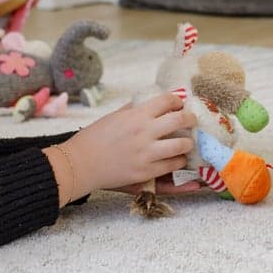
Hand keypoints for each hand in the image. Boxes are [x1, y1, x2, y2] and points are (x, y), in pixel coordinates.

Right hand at [62, 92, 196, 197]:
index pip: (167, 100)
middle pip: (181, 120)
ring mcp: (147, 153)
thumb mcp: (114, 116)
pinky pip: (171, 166)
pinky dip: (178, 161)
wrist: (80, 163)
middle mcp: (145, 132)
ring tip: (187, 144)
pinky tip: (177, 159)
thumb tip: (150, 103)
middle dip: (191, 119)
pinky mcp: (145, 172)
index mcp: (137, 115)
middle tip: (192, 121)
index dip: (178, 101)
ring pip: (182, 145)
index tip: (180, 104)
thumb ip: (134, 109)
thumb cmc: (94, 138)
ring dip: (188, 143)